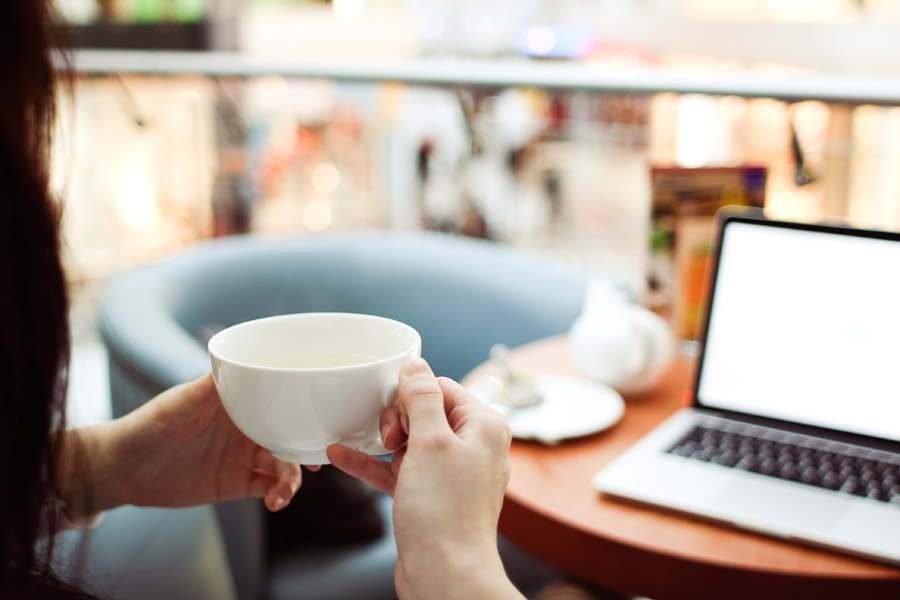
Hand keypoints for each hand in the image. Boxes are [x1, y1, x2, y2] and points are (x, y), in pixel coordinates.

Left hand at [57, 374, 304, 518]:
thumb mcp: (178, 404)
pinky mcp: (236, 482)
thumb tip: (238, 366)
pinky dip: (278, 496)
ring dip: (293, 477)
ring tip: (285, 491)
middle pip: (290, 432)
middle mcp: (247, 426)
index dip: (302, 406)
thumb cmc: (147, 426)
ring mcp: (244, 455)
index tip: (321, 415)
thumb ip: (209, 388)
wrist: (122, 470)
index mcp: (239, 401)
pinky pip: (268, 488)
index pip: (279, 397)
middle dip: (307, 446)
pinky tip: (276, 503)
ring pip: (284, 463)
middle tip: (320, 461)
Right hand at [327, 357, 523, 599]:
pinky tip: (340, 455)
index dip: (413, 395)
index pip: (444, 388)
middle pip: (426, 412)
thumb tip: (416, 364)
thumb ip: (422, 398)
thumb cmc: (445, 512)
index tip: (393, 410)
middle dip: (398, 420)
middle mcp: (472, 448)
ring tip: (360, 440)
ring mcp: (451, 475)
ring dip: (382, 441)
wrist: (445, 575)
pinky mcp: (430, 497)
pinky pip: (399, 470)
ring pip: (410, 442)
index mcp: (484, 427)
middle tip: (389, 438)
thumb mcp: (430, 442)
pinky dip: (374, 464)